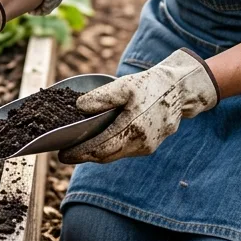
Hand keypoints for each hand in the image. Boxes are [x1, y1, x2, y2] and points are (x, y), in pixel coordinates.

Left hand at [58, 48, 218, 163]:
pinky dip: (109, 150)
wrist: (178, 91)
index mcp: (133, 127)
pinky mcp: (150, 147)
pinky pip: (124, 152)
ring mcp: (147, 147)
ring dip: (96, 154)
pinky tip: (98, 144)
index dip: (80, 153)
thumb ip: (101, 96)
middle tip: (65, 155)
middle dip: (84, 156)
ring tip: (78, 150)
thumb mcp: (124, 84)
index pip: (100, 147)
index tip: (62, 155)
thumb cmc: (149, 85)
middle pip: (105, 155)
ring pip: (115, 155)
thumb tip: (79, 107)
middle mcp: (140, 142)